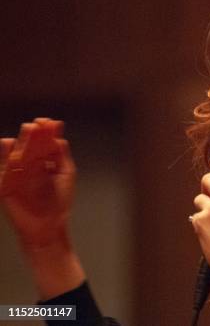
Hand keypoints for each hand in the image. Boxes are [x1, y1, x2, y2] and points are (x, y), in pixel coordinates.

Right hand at [0, 118, 76, 250]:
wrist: (48, 225)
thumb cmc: (59, 200)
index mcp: (45, 162)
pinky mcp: (6, 184)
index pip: (46, 143)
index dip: (48, 132)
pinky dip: (5, 156)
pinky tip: (8, 142)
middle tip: (40, 123)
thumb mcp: (65, 174)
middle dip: (36, 134)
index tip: (53, 122)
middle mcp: (31, 165)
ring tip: (29, 129)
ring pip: (18, 153)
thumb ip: (61, 155)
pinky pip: (3, 168)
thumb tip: (59, 137)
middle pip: (32, 146)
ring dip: (23, 141)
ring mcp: (18, 174)